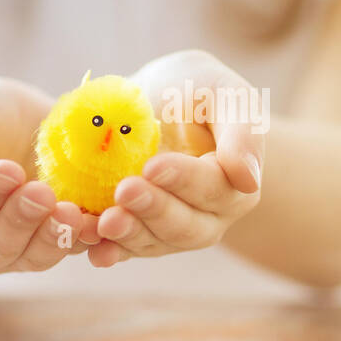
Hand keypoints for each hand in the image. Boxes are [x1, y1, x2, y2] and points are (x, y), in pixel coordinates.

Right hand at [0, 78, 97, 275]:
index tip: (8, 170)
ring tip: (72, 211)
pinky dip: (87, 240)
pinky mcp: (57, 241)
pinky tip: (100, 222)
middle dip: (20, 221)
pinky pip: (72, 250)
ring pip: (32, 257)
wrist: (15, 117)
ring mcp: (18, 248)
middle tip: (42, 192)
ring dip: (53, 238)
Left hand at [90, 50, 263, 265]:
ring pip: (154, 243)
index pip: (213, 187)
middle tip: (124, 190)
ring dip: (128, 236)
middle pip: (185, 226)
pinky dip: (107, 250)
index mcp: (235, 184)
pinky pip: (124, 248)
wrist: (154, 101)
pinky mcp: (137, 234)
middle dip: (153, 210)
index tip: (153, 165)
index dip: (184, 179)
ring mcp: (170, 230)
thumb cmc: (195, 91)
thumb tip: (249, 180)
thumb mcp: (222, 93)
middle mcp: (207, 217)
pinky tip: (91, 249)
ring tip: (102, 222)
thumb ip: (242, 131)